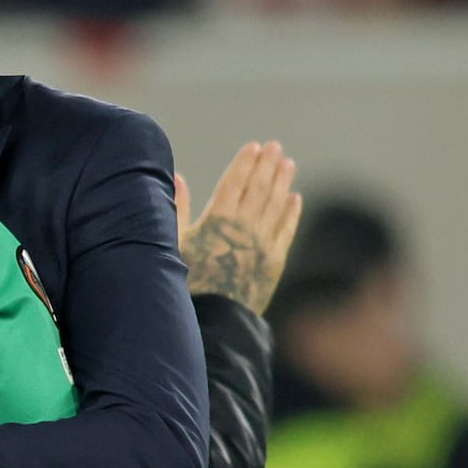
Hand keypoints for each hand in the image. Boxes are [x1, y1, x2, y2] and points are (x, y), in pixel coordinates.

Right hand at [179, 140, 303, 311]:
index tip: (255, 146)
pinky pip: (286, 230)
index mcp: (217, 221)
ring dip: (282, 182)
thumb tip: (176, 177)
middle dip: (267, 166)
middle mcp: (243, 228)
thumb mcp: (173, 244)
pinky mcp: (274, 262)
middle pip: (259, 189)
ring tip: (288, 164)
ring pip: (275, 205)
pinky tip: (295, 199)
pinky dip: (291, 213)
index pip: (235, 183)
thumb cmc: (186, 283)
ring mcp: (262, 244)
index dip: (245, 163)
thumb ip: (178, 209)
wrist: (214, 321)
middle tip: (276, 147)